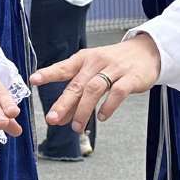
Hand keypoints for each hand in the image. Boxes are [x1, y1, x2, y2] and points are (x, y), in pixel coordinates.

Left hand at [29, 34, 160, 131]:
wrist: (146, 52)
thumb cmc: (114, 65)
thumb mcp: (93, 72)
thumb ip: (77, 95)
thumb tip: (59, 118)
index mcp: (83, 59)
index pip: (63, 67)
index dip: (48, 73)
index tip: (33, 80)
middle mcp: (96, 62)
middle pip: (77, 84)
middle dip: (63, 103)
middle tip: (52, 119)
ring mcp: (114, 69)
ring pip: (94, 89)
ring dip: (83, 110)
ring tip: (76, 127)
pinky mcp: (131, 77)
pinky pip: (118, 92)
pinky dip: (108, 106)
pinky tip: (102, 117)